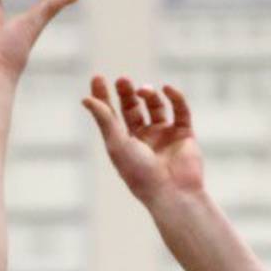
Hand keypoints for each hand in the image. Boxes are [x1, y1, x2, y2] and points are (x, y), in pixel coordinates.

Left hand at [82, 77, 204, 208]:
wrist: (172, 193)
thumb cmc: (139, 173)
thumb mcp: (117, 144)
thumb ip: (104, 119)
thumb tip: (85, 98)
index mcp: (124, 144)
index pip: (112, 114)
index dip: (104, 96)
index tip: (97, 77)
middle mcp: (144, 138)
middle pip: (133, 107)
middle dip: (127, 92)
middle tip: (122, 80)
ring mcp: (165, 135)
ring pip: (156, 106)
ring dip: (149, 94)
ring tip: (143, 91)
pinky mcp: (184, 135)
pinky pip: (181, 110)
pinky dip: (175, 97)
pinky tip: (166, 89)